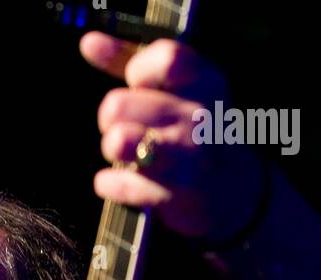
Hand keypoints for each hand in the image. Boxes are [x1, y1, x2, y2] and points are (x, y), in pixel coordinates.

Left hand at [80, 32, 265, 241]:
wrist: (231, 190)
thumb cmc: (192, 130)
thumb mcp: (176, 89)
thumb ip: (131, 61)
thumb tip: (89, 43)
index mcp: (204, 82)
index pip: (165, 60)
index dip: (138, 71)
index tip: (139, 85)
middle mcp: (199, 118)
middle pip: (120, 104)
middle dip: (110, 116)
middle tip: (122, 126)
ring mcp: (188, 158)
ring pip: (119, 141)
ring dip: (111, 145)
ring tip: (121, 150)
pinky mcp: (174, 195)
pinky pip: (120, 183)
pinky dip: (108, 183)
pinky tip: (114, 180)